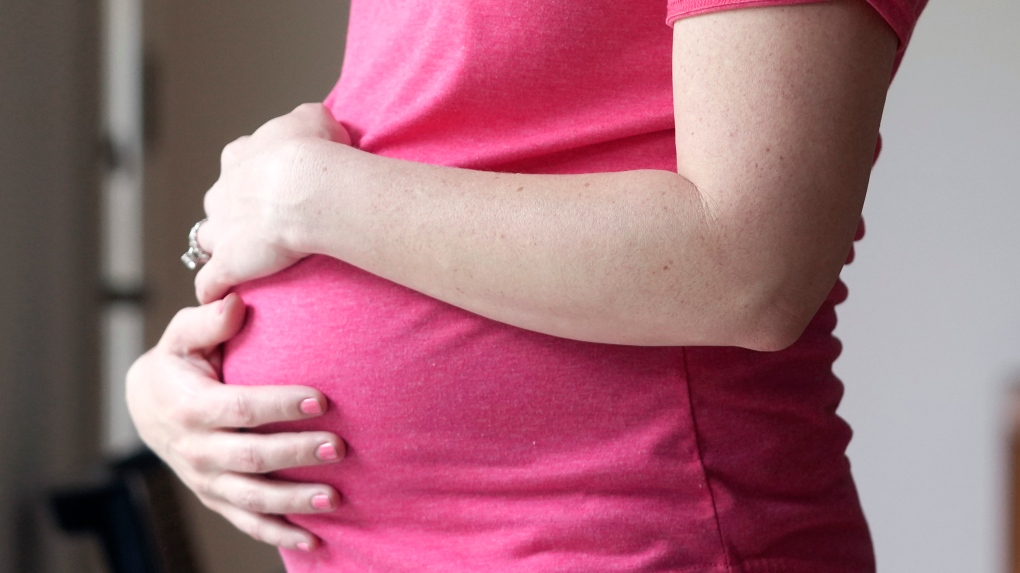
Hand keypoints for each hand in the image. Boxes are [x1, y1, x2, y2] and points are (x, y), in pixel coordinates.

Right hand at [126, 294, 345, 549]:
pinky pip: (246, 522)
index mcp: (191, 406)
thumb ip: (207, 320)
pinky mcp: (215, 497)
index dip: (280, 406)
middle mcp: (196, 449)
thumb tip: (236, 302)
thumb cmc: (177, 364)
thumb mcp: (182, 336)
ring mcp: (205, 479)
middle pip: (251, 457)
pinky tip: (314, 539)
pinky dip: (279, 534)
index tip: (322, 400)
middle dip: (296, 454)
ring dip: (294, 501)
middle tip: (339, 447)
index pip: (240, 408)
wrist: (147, 406)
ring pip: (252, 497)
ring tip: (335, 497)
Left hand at [194, 103, 350, 303]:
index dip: (254, 177)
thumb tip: (318, 125)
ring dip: (222, 251)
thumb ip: (309, 121)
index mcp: (239, 157)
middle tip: (266, 225)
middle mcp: (222, 192)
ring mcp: (221, 230)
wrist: (305, 186)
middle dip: (235, 214)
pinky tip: (227, 300)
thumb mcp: (315, 118)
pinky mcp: (227, 265)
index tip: (276, 185)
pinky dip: (215, 292)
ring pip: (209, 242)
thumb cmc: (314, 151)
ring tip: (245, 265)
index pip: (237, 165)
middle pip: (219, 204)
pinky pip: (210, 284)